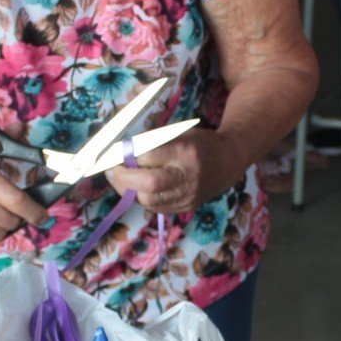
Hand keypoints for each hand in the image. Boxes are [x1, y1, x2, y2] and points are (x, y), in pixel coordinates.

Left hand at [106, 127, 239, 213]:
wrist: (229, 162)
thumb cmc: (199, 143)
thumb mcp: (179, 133)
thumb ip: (153, 141)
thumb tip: (123, 148)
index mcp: (185, 151)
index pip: (149, 157)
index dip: (128, 156)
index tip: (115, 153)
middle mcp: (187, 176)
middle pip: (149, 184)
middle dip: (123, 178)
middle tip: (111, 171)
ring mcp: (188, 195)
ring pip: (149, 200)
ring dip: (128, 191)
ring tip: (120, 180)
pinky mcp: (185, 207)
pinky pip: (156, 207)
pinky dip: (141, 198)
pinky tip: (136, 189)